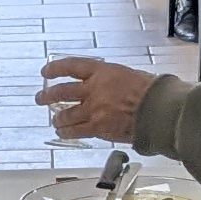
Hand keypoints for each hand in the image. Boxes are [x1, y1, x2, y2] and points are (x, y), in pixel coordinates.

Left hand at [36, 55, 157, 142]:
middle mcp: (94, 90)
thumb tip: (108, 86)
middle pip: (62, 92)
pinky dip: (67, 132)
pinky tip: (64, 133)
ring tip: (54, 121)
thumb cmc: (152, 92)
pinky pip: (76, 131)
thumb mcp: (130, 75)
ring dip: (58, 118)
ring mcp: (94, 110)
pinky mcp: (98, 128)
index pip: (71, 66)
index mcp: (102, 72)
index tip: (47, 71)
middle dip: (48, 96)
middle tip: (41, 98)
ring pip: (66, 115)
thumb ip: (113, 81)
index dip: (56, 68)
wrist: (159, 110)